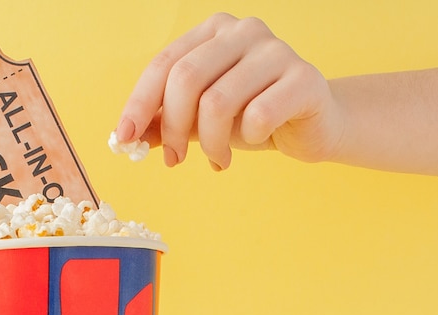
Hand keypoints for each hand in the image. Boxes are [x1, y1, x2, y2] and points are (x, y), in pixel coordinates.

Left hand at [116, 12, 342, 169]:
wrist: (313, 125)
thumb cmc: (254, 118)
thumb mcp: (202, 122)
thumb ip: (167, 123)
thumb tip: (128, 137)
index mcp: (213, 32)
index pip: (164, 64)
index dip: (139, 103)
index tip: (124, 139)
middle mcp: (243, 31)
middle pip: (185, 79)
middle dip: (173, 129)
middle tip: (175, 160)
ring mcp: (275, 50)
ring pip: (218, 102)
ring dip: (210, 143)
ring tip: (218, 159)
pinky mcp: (304, 78)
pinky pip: (258, 115)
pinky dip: (247, 139)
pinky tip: (253, 143)